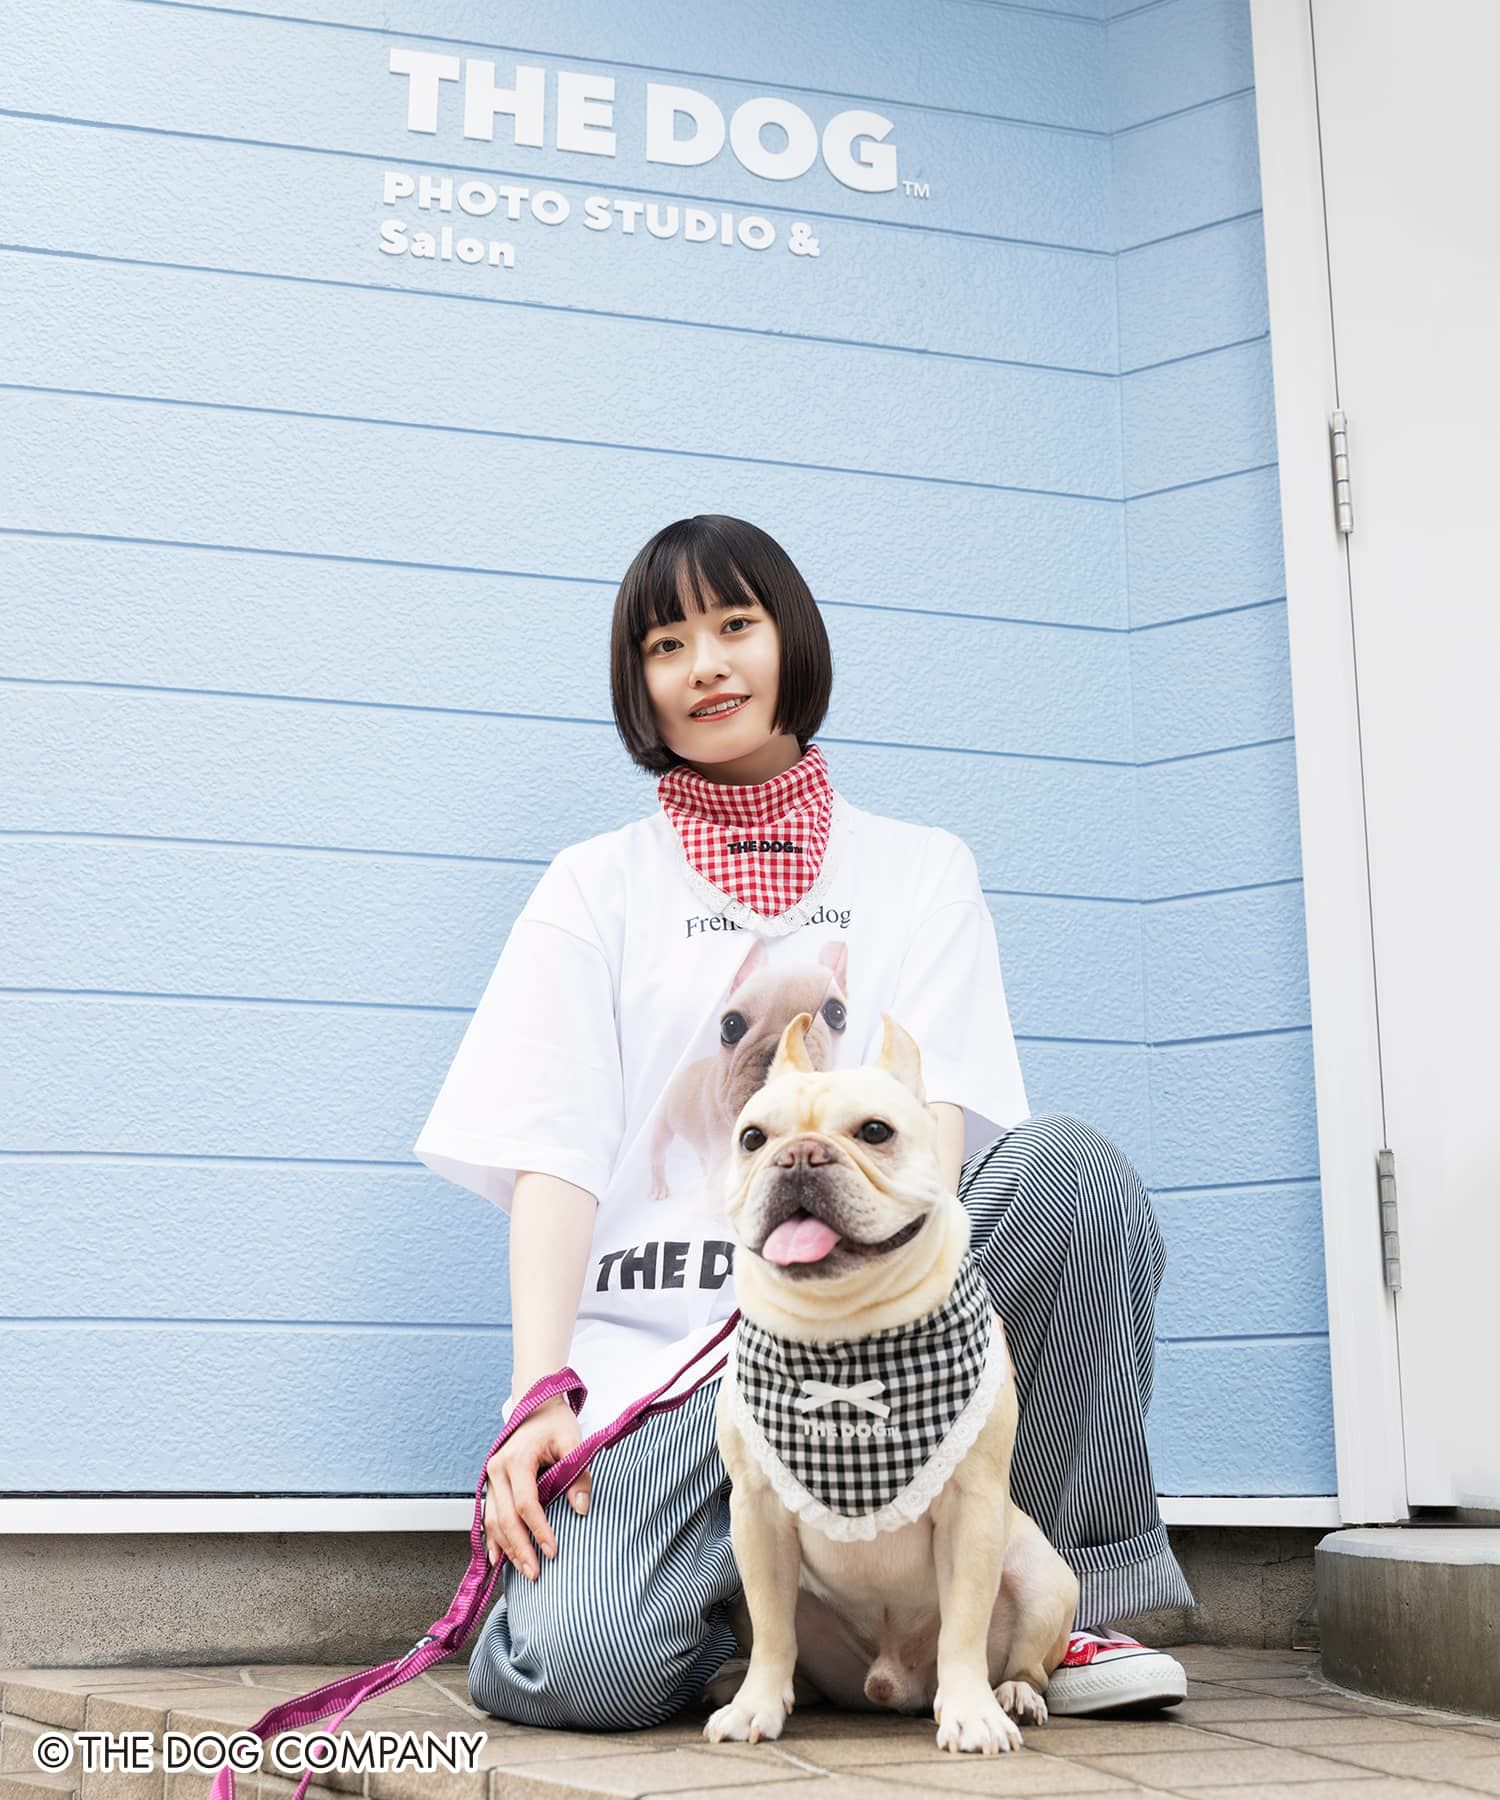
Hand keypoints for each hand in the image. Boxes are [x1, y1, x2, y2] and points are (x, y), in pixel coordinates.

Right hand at [482, 1394, 591, 1579]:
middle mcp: (497, 1469)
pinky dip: (493, 1538)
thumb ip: (579, 1474)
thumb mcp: (573, 1442)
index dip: (538, 1529)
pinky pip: (488, 1515)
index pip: (526, 1502)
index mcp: (516, 1459)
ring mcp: (491, 1477)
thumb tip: (581, 1509)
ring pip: (493, 1520)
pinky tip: (497, 1558)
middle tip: (535, 1573)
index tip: (553, 1550)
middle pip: (505, 1517)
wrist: (536, 1407)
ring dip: (507, 1548)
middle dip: (520, 1548)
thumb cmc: (556, 1424)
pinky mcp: (492, 1484)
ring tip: (524, 1570)